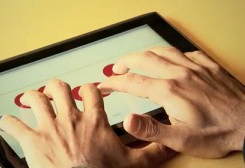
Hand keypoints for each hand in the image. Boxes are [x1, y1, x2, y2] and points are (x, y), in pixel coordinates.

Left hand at [0, 79, 173, 167]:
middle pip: (59, 88)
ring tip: (30, 100)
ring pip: (35, 99)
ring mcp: (49, 128)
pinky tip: (7, 122)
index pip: (89, 92)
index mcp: (93, 121)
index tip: (85, 91)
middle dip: (56, 87)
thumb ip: (152, 152)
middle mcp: (70, 119)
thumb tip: (169, 145)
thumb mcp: (134, 165)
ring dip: (31, 97)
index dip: (87, 88)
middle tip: (55, 92)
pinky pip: (13, 125)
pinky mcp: (32, 142)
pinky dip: (8, 122)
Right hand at [98, 47, 244, 157]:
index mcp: (170, 91)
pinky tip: (170, 58)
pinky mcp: (208, 66)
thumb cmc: (219, 133)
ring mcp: (195, 67)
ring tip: (136, 58)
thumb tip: (128, 121)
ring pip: (163, 51)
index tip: (104, 85)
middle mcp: (181, 74)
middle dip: (124, 62)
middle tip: (116, 68)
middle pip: (144, 59)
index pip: (132, 82)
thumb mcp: (181, 140)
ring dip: (144, 53)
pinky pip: (185, 52)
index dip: (114, 83)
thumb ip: (152, 130)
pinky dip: (171, 53)